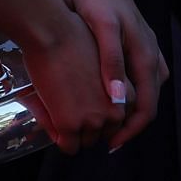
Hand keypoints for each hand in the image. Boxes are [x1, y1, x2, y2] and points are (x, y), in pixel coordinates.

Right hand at [18, 10, 121, 153]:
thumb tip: (108, 99)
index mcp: (127, 95)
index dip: (103, 117)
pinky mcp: (70, 125)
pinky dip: (61, 140)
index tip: (91, 111)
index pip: (120, 121)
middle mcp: (115, 111)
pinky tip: (54, 122)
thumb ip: (113, 84)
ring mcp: (93, 120)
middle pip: (104, 134)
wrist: (54, 32)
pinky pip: (69, 147)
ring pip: (86, 142)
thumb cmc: (76, 38)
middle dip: (90, 127)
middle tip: (73, 108)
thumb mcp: (107, 62)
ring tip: (62, 111)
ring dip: (76, 133)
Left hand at [69, 0, 167, 149]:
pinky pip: (143, 75)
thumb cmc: (95, 0)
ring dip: (133, 109)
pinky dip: (133, 91)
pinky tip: (113, 93)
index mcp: (146, 56)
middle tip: (106, 139)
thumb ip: (111, 62)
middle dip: (130, 124)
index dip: (131, 131)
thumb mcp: (103, 29)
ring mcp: (148, 47)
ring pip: (147, 89)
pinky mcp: (139, 42)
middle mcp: (152, 54)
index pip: (147, 108)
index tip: (111, 144)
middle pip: (149, 102)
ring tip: (109, 121)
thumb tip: (120, 99)